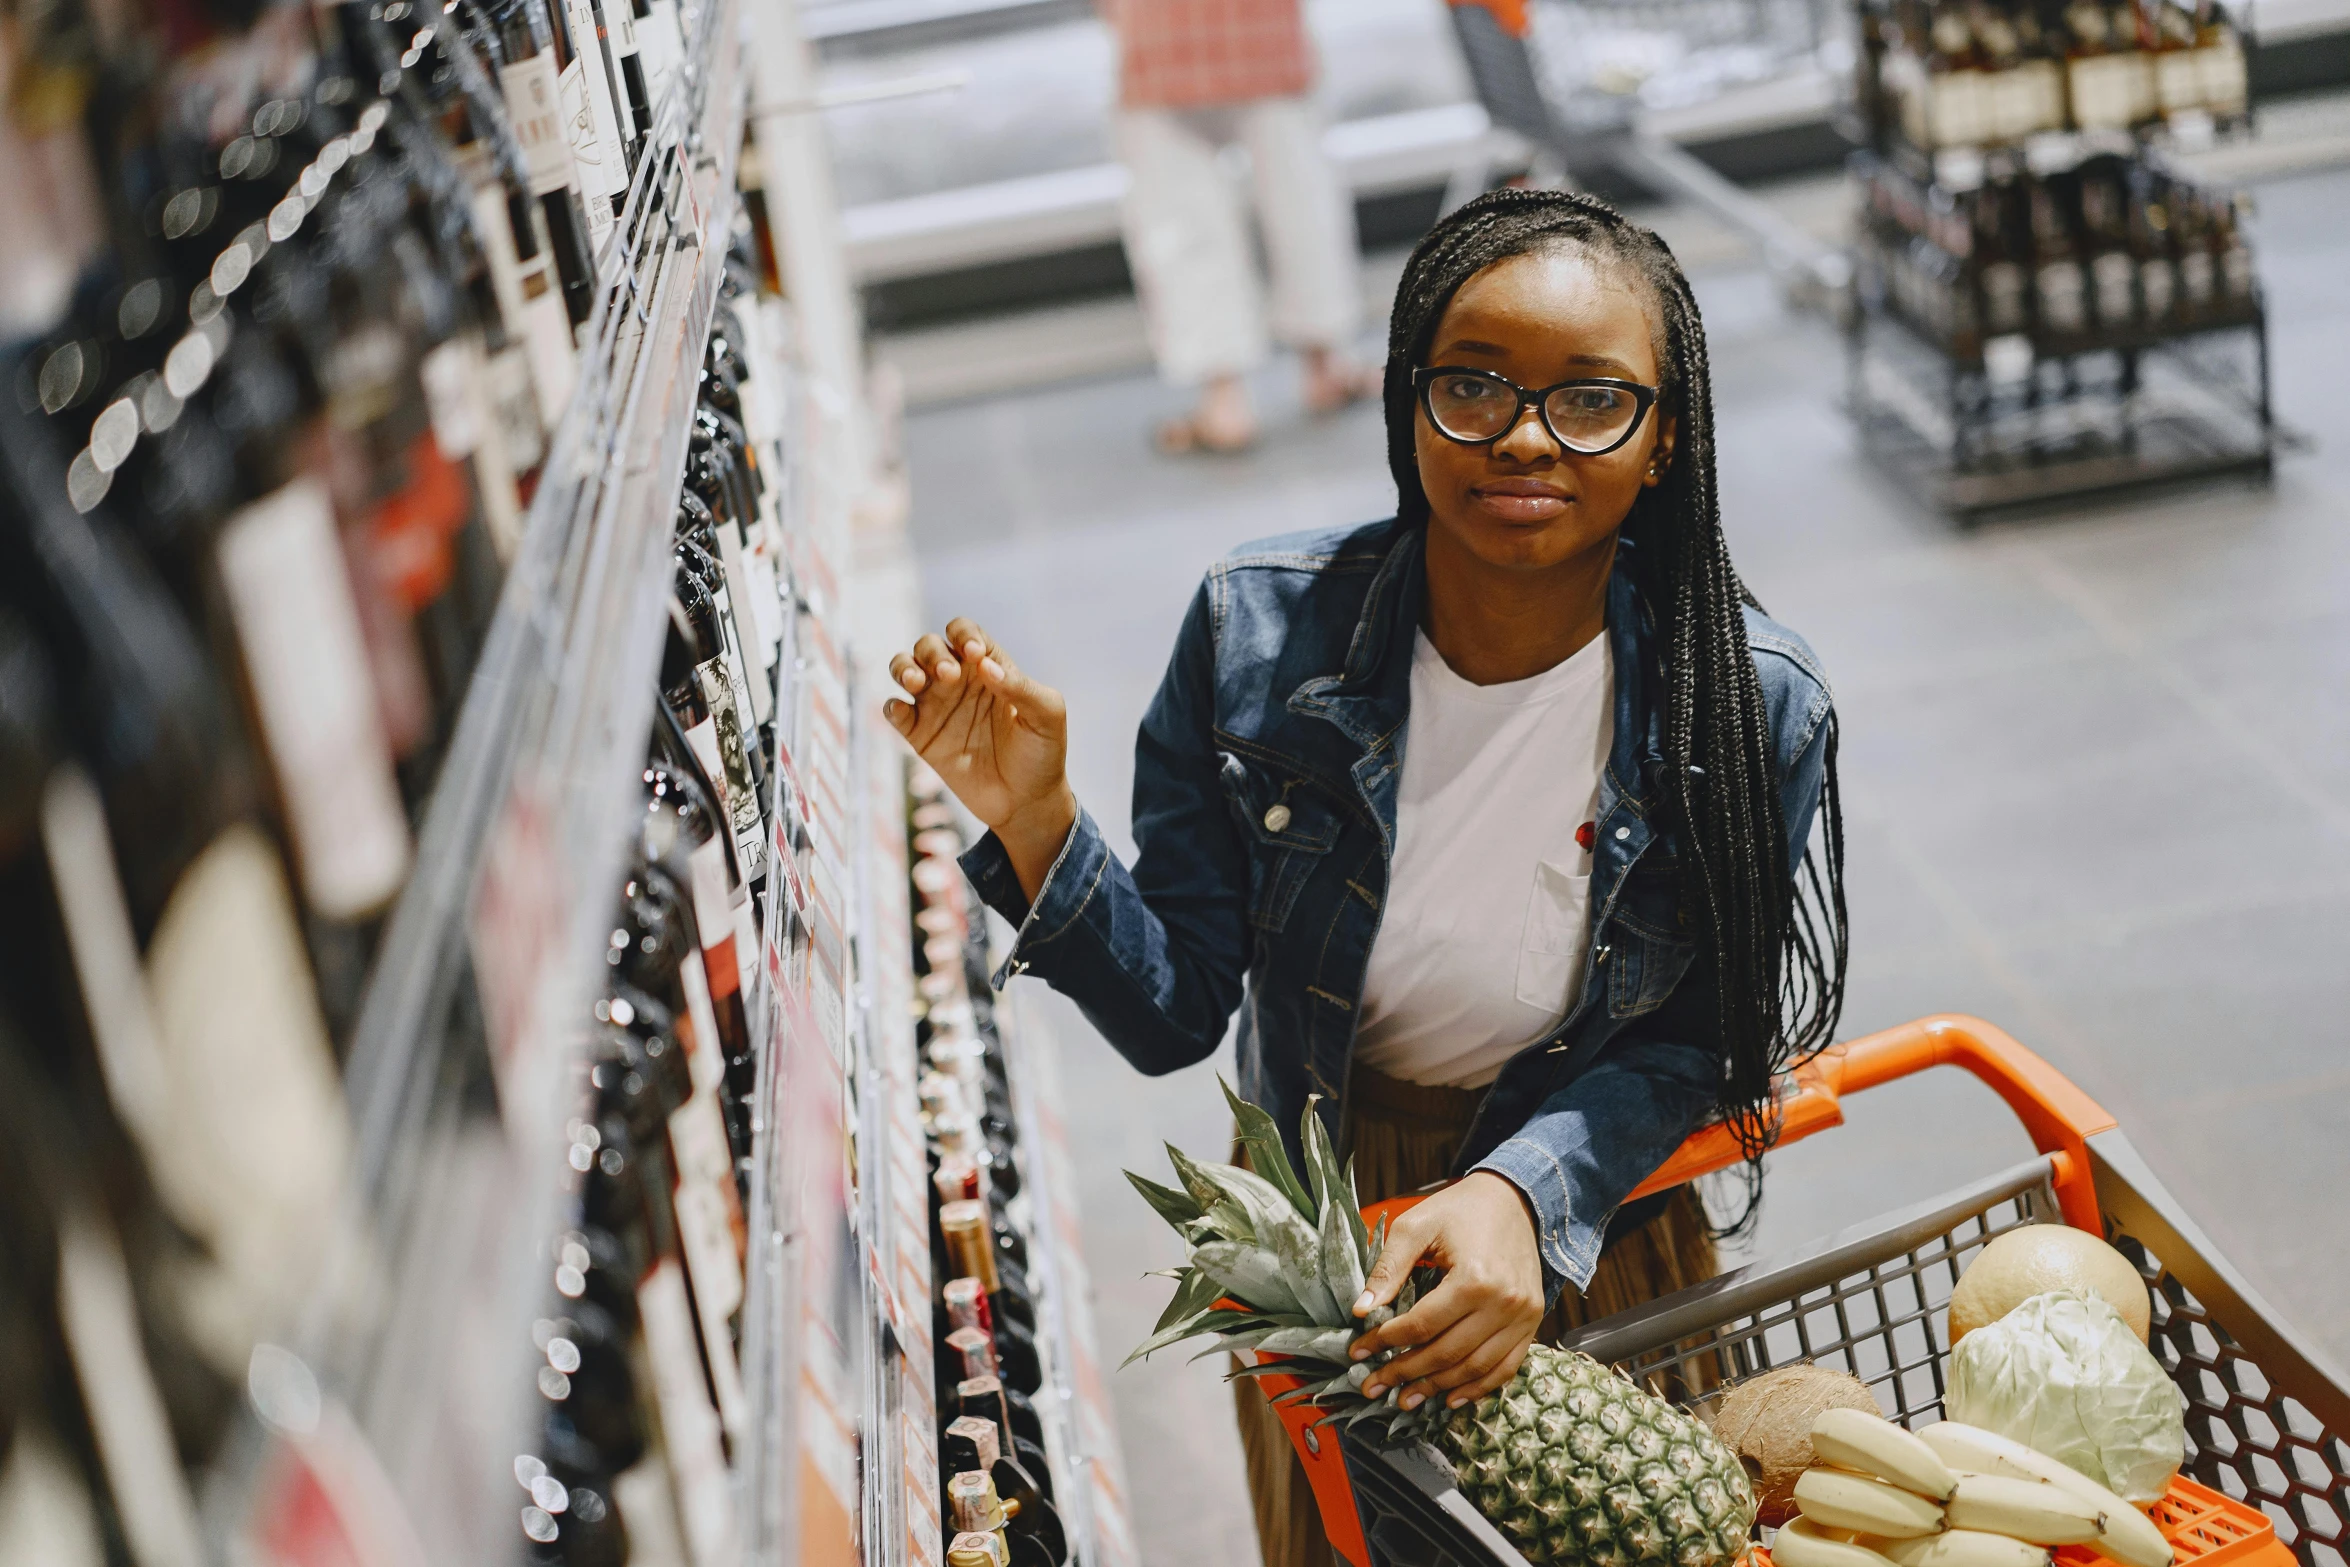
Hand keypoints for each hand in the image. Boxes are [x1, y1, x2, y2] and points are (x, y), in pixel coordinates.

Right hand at [884, 618, 1074, 899]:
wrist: (1026, 802)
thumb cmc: (1042, 754)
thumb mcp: (1046, 715)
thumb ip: (1021, 686)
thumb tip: (985, 666)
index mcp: (989, 668)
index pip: (964, 632)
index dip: (963, 634)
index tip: (974, 655)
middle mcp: (958, 682)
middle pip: (928, 645)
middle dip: (932, 652)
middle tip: (949, 676)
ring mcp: (937, 708)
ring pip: (903, 668)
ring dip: (903, 667)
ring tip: (916, 683)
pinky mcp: (921, 737)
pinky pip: (894, 711)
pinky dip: (891, 706)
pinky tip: (904, 712)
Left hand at [1350, 1172, 1544, 1411]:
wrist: (1515, 1199)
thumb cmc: (1461, 1209)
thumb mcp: (1416, 1225)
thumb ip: (1388, 1268)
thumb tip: (1361, 1309)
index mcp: (1474, 1277)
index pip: (1421, 1324)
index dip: (1385, 1341)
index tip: (1358, 1351)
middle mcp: (1503, 1303)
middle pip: (1447, 1353)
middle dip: (1405, 1373)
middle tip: (1373, 1386)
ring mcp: (1523, 1316)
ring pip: (1475, 1368)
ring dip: (1438, 1388)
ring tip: (1405, 1399)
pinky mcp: (1532, 1322)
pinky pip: (1505, 1367)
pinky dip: (1478, 1388)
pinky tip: (1451, 1398)